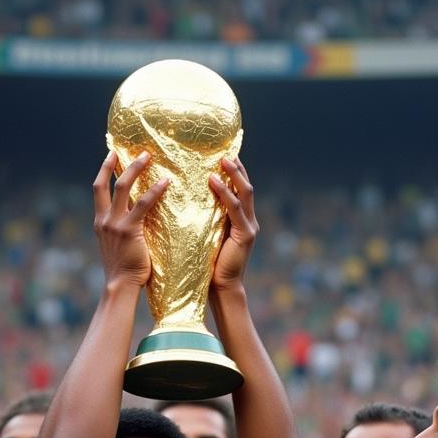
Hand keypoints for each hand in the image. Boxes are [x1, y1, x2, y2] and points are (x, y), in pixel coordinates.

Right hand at [92, 150, 168, 291]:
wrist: (120, 285)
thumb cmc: (124, 271)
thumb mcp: (117, 246)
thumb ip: (122, 230)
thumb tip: (137, 219)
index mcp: (99, 223)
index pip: (98, 190)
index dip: (104, 170)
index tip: (112, 156)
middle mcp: (103, 220)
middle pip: (106, 184)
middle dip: (116, 164)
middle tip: (133, 151)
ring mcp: (114, 224)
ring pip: (122, 188)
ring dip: (135, 169)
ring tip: (148, 157)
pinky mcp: (129, 230)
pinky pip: (143, 204)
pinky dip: (154, 191)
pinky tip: (165, 182)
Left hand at [208, 156, 257, 292]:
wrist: (220, 287)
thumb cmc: (208, 264)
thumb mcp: (207, 235)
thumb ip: (206, 219)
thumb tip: (187, 201)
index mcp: (241, 219)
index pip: (239, 189)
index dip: (234, 171)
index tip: (223, 153)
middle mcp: (249, 219)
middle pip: (246, 185)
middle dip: (237, 167)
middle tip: (224, 150)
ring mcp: (249, 226)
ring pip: (245, 192)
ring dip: (234, 174)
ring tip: (222, 159)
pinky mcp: (245, 234)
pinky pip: (235, 208)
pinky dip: (225, 193)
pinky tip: (214, 181)